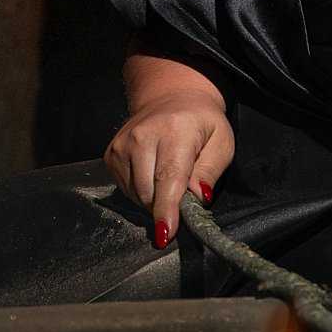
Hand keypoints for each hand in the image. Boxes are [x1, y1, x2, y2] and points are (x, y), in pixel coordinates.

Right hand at [104, 91, 233, 249]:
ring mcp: (121, 145)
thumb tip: (196, 198)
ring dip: (155, 199)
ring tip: (170, 179)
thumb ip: (210, 171)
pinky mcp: (110, 154)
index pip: (168, 177)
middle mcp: (142, 136)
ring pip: (136, 195)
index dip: (166, 209)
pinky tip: (154, 176)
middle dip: (167, 206)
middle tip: (184, 195)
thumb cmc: (201, 123)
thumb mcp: (221, 142)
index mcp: (174, 131)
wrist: (171, 97)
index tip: (165, 233)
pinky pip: (126, 189)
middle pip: (149, 192)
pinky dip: (142, 192)